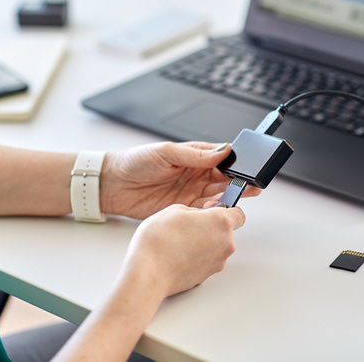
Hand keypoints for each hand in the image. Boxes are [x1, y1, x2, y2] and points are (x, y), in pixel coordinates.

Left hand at [100, 141, 259, 218]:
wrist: (113, 185)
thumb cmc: (136, 162)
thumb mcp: (166, 152)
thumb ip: (195, 155)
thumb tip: (223, 150)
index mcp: (195, 156)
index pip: (223, 160)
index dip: (235, 165)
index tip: (246, 170)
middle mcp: (196, 174)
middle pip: (225, 180)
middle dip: (238, 184)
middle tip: (249, 188)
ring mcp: (191, 192)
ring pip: (218, 197)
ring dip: (227, 199)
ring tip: (234, 201)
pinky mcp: (183, 209)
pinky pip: (203, 212)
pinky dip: (211, 212)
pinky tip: (216, 211)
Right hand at [121, 204, 245, 295]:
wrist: (148, 274)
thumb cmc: (159, 242)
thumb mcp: (175, 209)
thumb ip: (196, 210)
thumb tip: (199, 215)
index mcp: (221, 223)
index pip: (238, 214)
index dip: (227, 210)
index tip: (215, 209)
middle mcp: (225, 244)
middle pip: (226, 231)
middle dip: (211, 227)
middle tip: (189, 225)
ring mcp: (217, 262)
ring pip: (216, 247)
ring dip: (203, 242)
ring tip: (180, 241)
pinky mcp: (207, 276)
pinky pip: (206, 260)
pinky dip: (197, 257)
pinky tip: (179, 254)